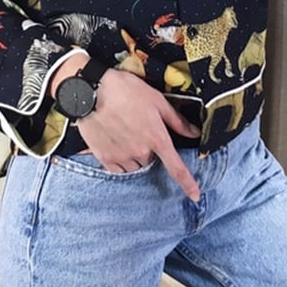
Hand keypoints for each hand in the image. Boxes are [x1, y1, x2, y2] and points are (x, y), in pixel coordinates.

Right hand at [76, 68, 200, 201]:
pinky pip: (118, 168)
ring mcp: (122, 157)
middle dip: (149, 148)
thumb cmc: (125, 91)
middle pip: (151, 160)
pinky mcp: (105, 158)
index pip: (177, 168)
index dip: (188, 184)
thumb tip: (194, 133)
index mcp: (157, 138)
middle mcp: (141, 152)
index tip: (195, 196)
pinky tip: (114, 140)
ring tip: (124, 130)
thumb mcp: (156, 100)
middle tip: (139, 127)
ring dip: (134, 154)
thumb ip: (177, 121)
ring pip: (135, 164)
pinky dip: (120, 158)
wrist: (91, 92)